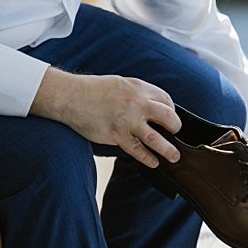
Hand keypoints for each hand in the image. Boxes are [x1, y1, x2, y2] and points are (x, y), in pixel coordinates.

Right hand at [31, 68, 181, 167]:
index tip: (170, 118)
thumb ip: (136, 94)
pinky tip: (154, 162)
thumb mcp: (120, 84)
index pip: (165, 100)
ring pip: (156, 138)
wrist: (71, 96)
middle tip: (175, 134)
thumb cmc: (92, 90)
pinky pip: (138, 150)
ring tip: (174, 156)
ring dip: (168, 149)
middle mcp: (137, 103)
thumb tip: (147, 106)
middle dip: (175, 128)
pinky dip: (148, 158)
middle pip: (168, 117)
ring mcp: (128, 121)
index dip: (171, 110)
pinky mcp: (117, 135)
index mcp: (139, 87)